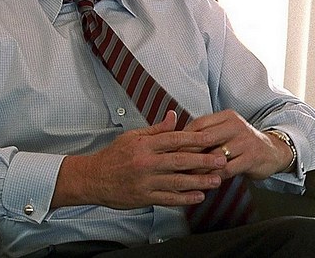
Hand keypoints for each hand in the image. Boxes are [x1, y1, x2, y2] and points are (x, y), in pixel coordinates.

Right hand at [53, 111, 227, 209]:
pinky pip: (168, 198)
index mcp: (144, 145)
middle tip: (221, 160)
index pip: (174, 140)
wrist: (92, 178)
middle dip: (203, 161)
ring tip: (216, 180)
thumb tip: (173, 116)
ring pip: (177, 181)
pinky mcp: (144, 197)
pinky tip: (198, 196)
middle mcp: (146, 162)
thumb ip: (155, 129)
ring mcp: (145, 181)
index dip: (195, 140)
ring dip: (199, 181)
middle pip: (179, 161)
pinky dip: (184, 198)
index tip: (212, 139)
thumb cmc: (113, 156)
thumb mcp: (132, 136)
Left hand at [183, 110, 292, 179]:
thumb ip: (205, 133)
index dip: (182, 137)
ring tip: (185, 176)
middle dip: (187, 153)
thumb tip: (175, 139)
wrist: (273, 152)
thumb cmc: (242, 143)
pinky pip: (226, 170)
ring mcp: (245, 141)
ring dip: (198, 168)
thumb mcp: (226, 131)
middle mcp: (236, 126)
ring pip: (214, 156)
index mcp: (227, 116)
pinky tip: (204, 183)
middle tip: (173, 164)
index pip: (198, 124)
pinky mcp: (251, 158)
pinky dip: (213, 177)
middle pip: (204, 138)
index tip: (169, 149)